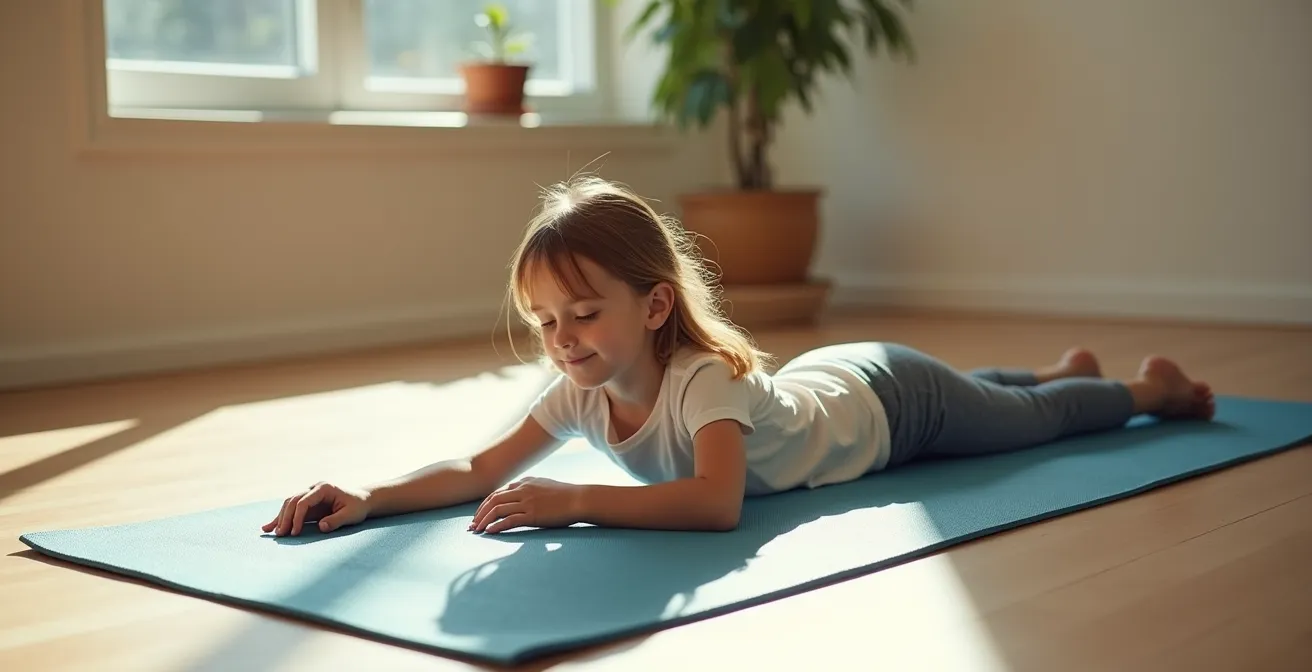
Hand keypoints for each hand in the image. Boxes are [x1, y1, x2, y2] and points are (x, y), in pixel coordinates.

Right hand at [261, 481, 371, 536]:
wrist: (361, 501)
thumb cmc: (357, 507)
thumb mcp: (351, 515)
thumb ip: (336, 520)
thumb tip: (321, 526)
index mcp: (324, 488)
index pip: (304, 501)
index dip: (297, 517)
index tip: (295, 532)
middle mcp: (314, 488)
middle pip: (293, 501)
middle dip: (285, 518)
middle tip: (281, 535)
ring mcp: (309, 494)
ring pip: (289, 504)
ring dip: (280, 518)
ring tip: (272, 532)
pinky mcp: (307, 503)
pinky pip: (291, 509)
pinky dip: (281, 518)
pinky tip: (268, 527)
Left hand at [469, 477, 583, 533]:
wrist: (580, 499)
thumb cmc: (566, 495)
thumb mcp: (545, 485)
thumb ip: (531, 488)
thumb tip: (520, 495)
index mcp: (525, 482)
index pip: (498, 492)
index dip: (486, 504)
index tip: (479, 515)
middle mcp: (523, 490)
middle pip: (493, 500)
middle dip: (480, 513)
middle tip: (472, 525)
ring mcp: (527, 502)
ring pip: (497, 509)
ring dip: (484, 520)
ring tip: (477, 530)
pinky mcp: (533, 514)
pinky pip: (509, 520)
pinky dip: (497, 526)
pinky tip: (489, 532)